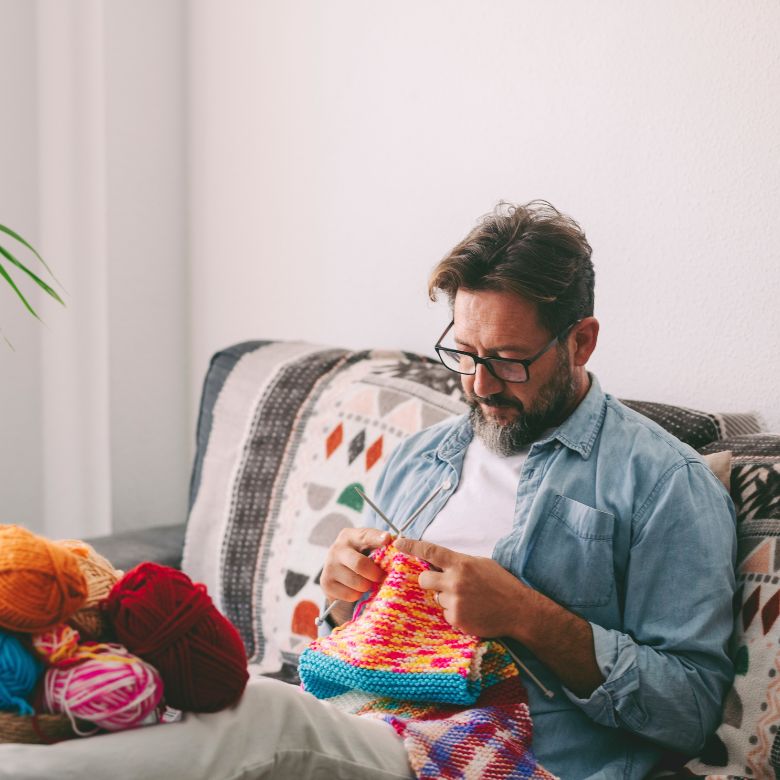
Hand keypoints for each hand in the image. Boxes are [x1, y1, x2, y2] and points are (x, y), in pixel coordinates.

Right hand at [320, 527, 392, 601]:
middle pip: (360, 564)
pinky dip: (357, 595)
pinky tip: (355, 588)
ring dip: (367, 586)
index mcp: (350, 535)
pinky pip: (350, 595)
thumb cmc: (360, 556)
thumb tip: (401, 543)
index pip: (365, 536)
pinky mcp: (326, 583)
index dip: (377, 537)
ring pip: (357, 583)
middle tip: (381, 577)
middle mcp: (336, 549)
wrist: (337, 572)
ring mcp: (329, 566)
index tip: (388, 539)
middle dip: (375, 574)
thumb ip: (383, 545)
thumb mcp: (369, 547)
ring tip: (367, 582)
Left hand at [394, 536, 604, 695]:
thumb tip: (438, 560)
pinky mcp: (456, 619)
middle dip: (429, 580)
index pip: (430, 551)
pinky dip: (454, 613)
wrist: (518, 610)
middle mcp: (455, 581)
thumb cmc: (501, 584)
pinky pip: (445, 614)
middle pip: (424, 578)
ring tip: (468, 600)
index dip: (411, 546)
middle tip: (443, 584)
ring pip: (435, 598)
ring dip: (446, 599)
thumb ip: (458, 562)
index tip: (398, 543)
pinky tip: (471, 612)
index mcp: (461, 563)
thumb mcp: (481, 564)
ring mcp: (454, 601)